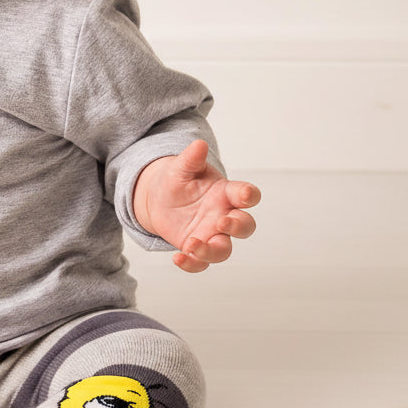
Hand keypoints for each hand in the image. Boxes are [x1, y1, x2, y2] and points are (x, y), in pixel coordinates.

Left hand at [133, 139, 260, 273]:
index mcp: (225, 193)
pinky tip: (178, 258)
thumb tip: (198, 144)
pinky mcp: (197, 248)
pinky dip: (192, 263)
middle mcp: (224, 215)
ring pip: (224, 250)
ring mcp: (212, 234)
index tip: (245, 196)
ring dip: (212, 251)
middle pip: (245, 226)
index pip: (246, 194)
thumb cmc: (178, 180)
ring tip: (192, 244)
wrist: (159, 199)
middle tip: (221, 222)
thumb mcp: (181, 168)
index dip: (248, 195)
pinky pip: (200, 263)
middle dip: (238, 226)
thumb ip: (191, 159)